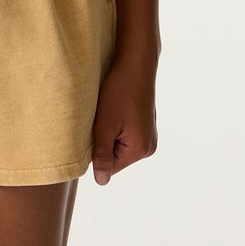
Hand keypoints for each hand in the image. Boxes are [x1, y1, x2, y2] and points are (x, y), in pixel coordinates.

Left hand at [91, 51, 157, 184]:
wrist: (136, 64)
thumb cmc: (119, 92)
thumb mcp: (105, 124)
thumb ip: (102, 155)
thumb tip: (101, 182)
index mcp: (140, 150)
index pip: (109, 167)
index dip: (96, 150)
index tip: (94, 129)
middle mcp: (149, 147)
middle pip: (115, 156)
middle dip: (104, 140)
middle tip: (102, 117)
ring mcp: (150, 136)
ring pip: (119, 144)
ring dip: (110, 131)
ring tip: (110, 111)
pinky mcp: (147, 124)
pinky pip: (126, 133)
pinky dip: (117, 124)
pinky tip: (116, 107)